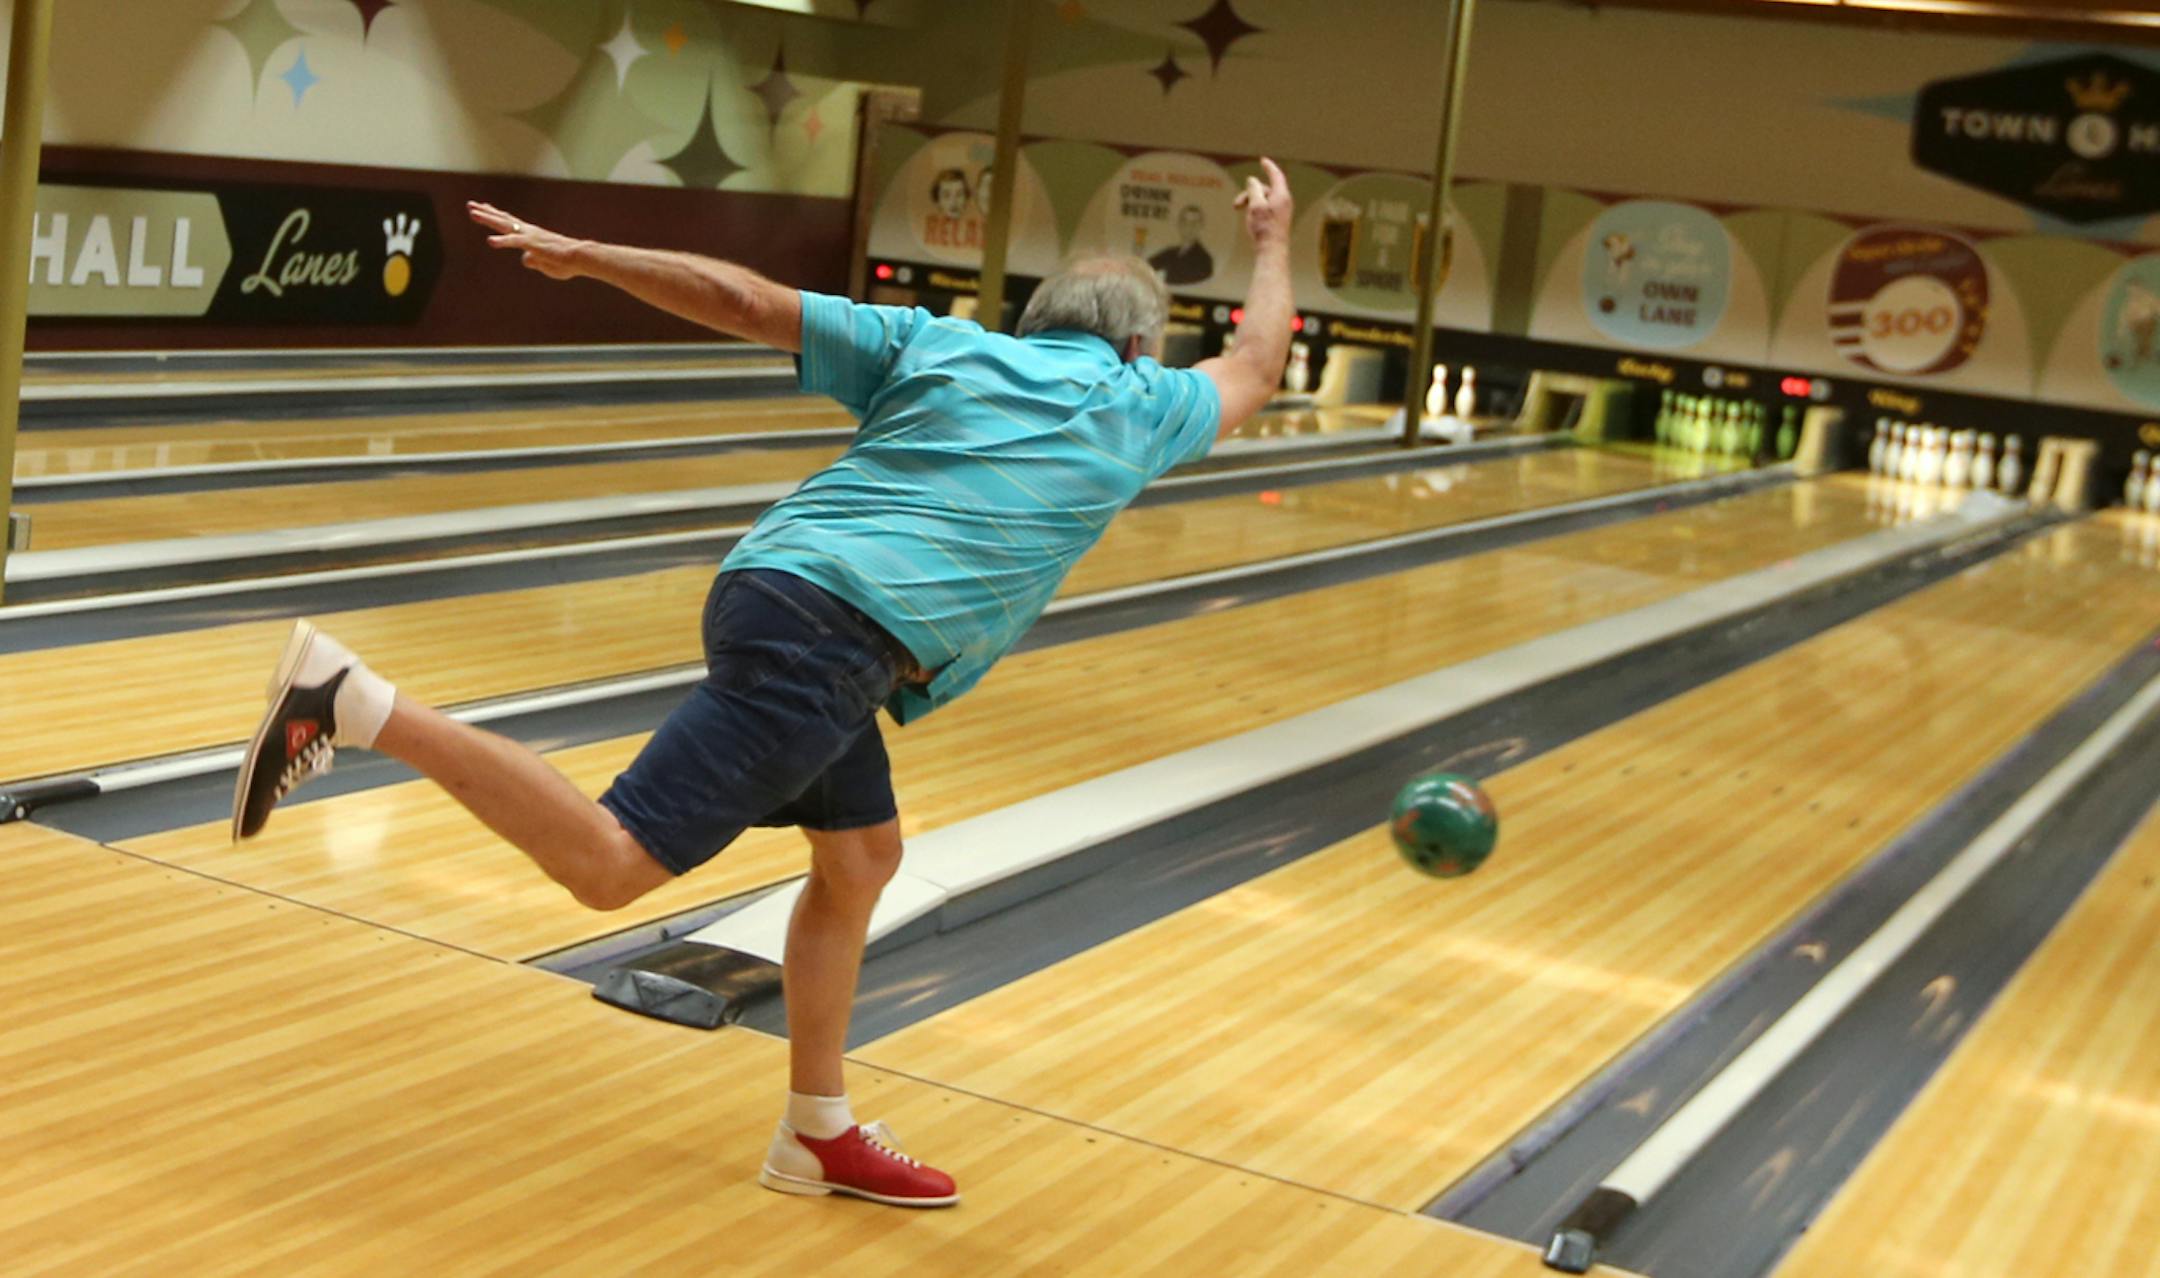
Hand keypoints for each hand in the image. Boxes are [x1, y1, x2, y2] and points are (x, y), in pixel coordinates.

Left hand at [467, 200, 585, 279]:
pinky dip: (502, 242)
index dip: (496, 215)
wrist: (581, 257)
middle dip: (486, 212)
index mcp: (532, 234)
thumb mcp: (546, 264)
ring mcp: (530, 236)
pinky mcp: (534, 245)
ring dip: (488, 219)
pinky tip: (490, 242)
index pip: (510, 222)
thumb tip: (525, 259)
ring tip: (472, 213)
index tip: (484, 207)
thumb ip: (534, 260)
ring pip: (505, 225)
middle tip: (470, 205)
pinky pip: (515, 242)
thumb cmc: (567, 261)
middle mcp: (529, 231)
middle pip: (503, 219)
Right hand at [1233, 157, 1291, 249]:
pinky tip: (1248, 219)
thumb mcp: (1256, 205)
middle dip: (1249, 193)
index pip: (1276, 175)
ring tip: (1239, 212)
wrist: (1271, 251)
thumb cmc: (1264, 229)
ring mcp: (1281, 211)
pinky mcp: (1277, 220)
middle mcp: (1283, 202)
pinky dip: (1255, 209)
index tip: (1262, 161)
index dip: (1269, 167)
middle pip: (1264, 189)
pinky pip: (1265, 208)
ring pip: (1263, 200)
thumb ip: (1254, 190)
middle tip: (1236, 204)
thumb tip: (1252, 180)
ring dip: (1250, 202)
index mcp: (1281, 195)